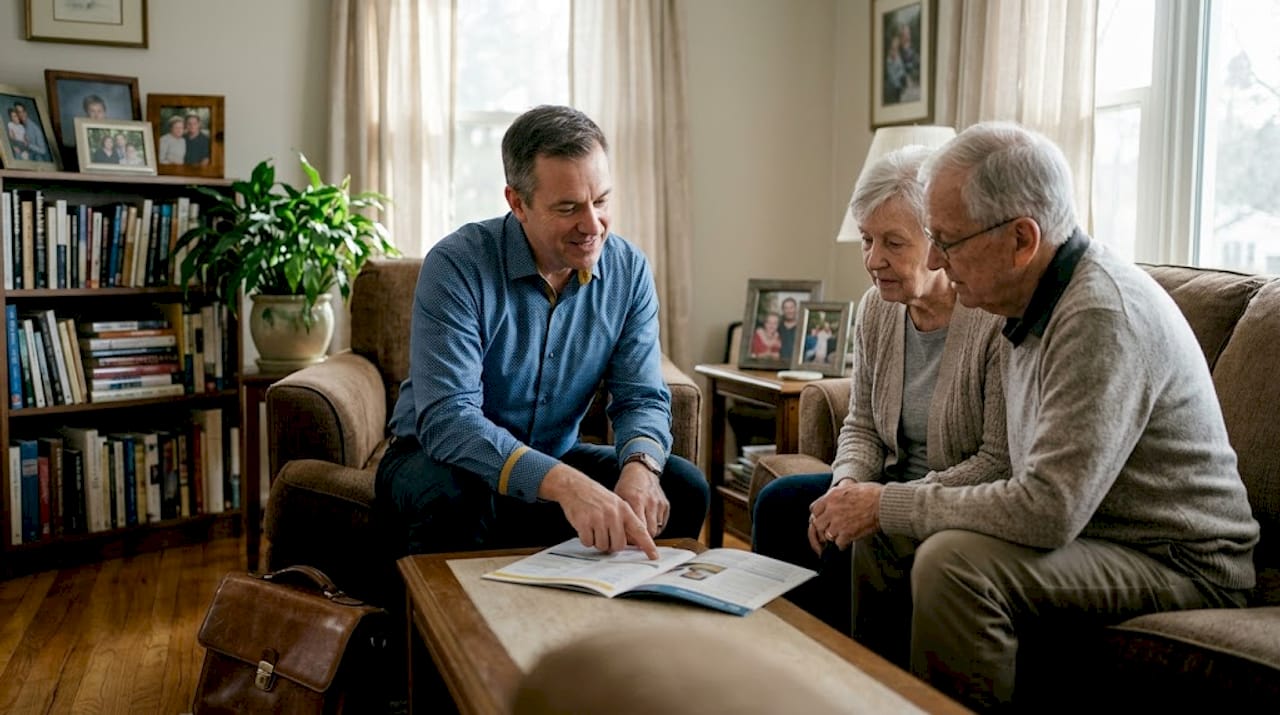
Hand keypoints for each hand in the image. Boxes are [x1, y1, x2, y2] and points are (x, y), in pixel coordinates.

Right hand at [539, 464, 658, 558]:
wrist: (575, 486)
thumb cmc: (596, 497)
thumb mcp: (615, 504)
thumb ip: (624, 521)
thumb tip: (631, 542)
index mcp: (624, 509)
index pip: (640, 530)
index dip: (648, 545)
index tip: (654, 556)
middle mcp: (613, 514)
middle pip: (618, 545)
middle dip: (611, 545)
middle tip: (604, 535)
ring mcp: (599, 518)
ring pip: (602, 546)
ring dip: (597, 541)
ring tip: (593, 527)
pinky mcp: (584, 523)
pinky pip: (588, 543)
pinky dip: (586, 539)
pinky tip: (584, 527)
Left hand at [615, 461, 669, 537]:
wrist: (641, 471)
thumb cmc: (627, 486)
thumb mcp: (619, 499)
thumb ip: (620, 517)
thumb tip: (619, 537)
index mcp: (636, 500)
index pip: (639, 527)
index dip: (634, 539)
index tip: (628, 543)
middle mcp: (650, 502)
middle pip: (650, 531)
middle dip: (642, 539)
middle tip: (634, 539)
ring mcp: (659, 503)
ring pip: (657, 529)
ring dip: (648, 533)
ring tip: (640, 530)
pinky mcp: (666, 504)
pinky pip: (662, 523)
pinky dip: (655, 527)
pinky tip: (647, 523)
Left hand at [807, 481, 881, 553]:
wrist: (883, 504)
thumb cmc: (872, 494)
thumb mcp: (850, 487)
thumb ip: (838, 493)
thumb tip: (835, 494)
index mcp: (831, 496)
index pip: (814, 509)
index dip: (819, 514)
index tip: (824, 517)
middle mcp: (832, 509)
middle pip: (818, 524)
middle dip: (825, 527)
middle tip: (832, 528)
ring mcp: (838, 523)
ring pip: (827, 535)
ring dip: (835, 535)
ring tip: (843, 533)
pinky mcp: (847, 534)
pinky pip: (839, 544)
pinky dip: (844, 543)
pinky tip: (849, 539)